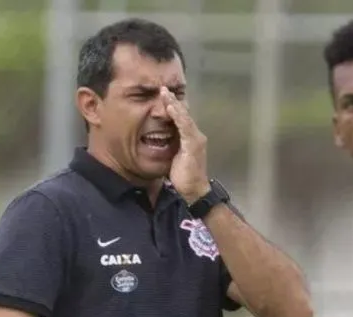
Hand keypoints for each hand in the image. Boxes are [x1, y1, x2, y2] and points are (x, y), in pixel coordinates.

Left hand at [161, 88, 210, 202]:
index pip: (181, 119)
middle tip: (162, 88)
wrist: (193, 192)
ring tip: (164, 92)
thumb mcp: (173, 159)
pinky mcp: (193, 144)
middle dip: (173, 101)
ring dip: (174, 104)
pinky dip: (178, 115)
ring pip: (185, 117)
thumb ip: (169, 147)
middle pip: (184, 114)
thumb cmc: (184, 178)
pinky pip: (185, 126)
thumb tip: (156, 142)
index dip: (172, 107)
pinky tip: (171, 106)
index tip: (162, 96)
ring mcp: (196, 139)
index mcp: (190, 139)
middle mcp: (196, 136)